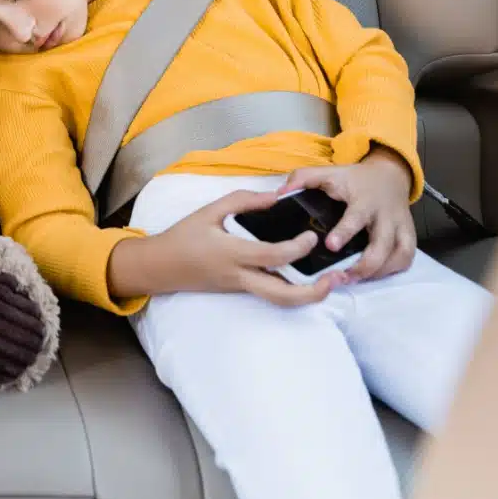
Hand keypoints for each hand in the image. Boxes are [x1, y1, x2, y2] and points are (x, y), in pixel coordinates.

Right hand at [122, 189, 345, 306]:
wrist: (161, 267)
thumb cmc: (183, 236)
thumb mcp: (209, 210)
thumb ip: (244, 201)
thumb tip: (276, 197)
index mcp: (232, 253)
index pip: (273, 256)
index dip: (297, 248)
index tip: (312, 236)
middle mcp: (240, 276)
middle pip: (283, 295)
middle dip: (314, 291)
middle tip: (336, 277)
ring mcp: (241, 288)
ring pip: (280, 301)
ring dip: (308, 296)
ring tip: (328, 282)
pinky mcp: (241, 291)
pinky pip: (271, 293)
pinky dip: (293, 289)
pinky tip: (306, 277)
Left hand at [281, 147, 415, 281]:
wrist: (389, 175)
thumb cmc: (354, 179)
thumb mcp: (329, 173)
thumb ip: (304, 179)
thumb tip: (280, 193)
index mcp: (365, 200)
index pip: (357, 218)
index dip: (345, 232)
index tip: (331, 245)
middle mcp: (386, 215)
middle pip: (383, 245)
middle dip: (365, 265)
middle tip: (342, 276)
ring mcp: (400, 227)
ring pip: (399, 255)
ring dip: (378, 272)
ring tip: (354, 279)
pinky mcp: (408, 236)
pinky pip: (406, 258)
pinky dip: (392, 270)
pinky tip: (372, 275)